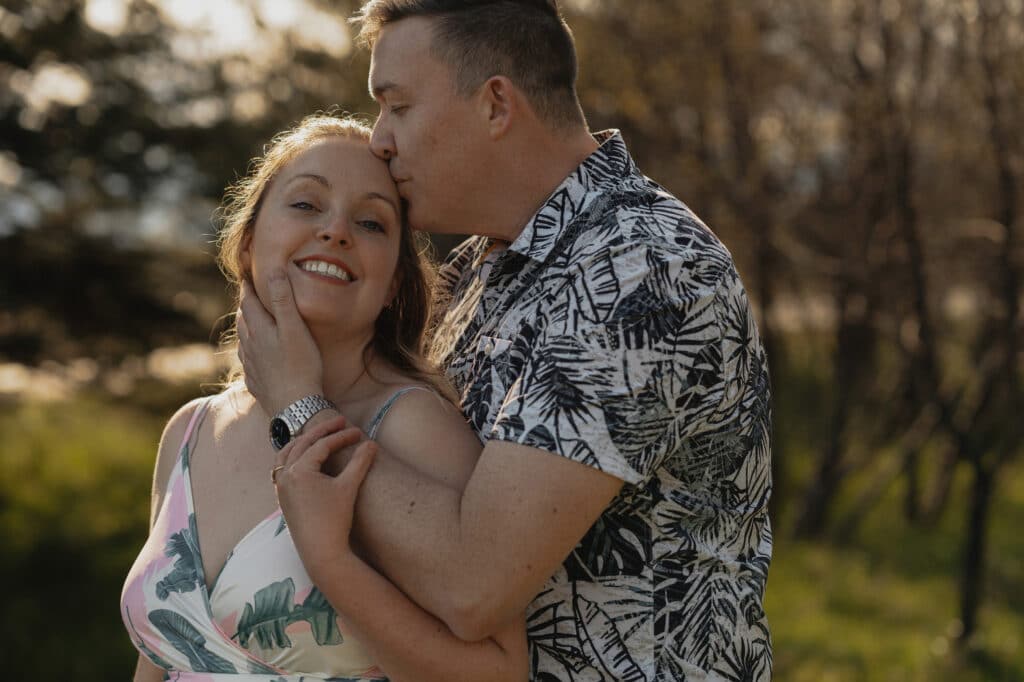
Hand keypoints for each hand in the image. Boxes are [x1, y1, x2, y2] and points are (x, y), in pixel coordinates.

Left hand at [238, 269, 323, 414]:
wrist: (295, 407)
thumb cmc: (300, 366)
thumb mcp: (295, 329)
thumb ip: (283, 299)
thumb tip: (272, 271)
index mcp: (258, 329)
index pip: (247, 301)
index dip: (247, 286)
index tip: (246, 274)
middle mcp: (249, 345)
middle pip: (243, 319)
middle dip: (245, 304)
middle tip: (249, 293)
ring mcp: (250, 364)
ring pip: (242, 339)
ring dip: (245, 326)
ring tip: (250, 319)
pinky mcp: (255, 381)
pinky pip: (246, 359)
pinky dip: (248, 348)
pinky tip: (253, 353)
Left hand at [272, 415, 377, 572]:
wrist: (321, 552)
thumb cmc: (335, 520)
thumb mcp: (349, 487)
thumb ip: (359, 462)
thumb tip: (371, 443)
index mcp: (299, 470)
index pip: (322, 445)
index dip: (342, 436)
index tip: (359, 432)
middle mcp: (285, 475)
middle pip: (303, 443)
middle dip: (322, 431)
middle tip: (341, 422)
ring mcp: (281, 486)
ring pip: (288, 453)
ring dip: (304, 441)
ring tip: (320, 434)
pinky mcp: (282, 497)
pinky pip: (282, 467)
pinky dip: (293, 456)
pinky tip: (305, 457)